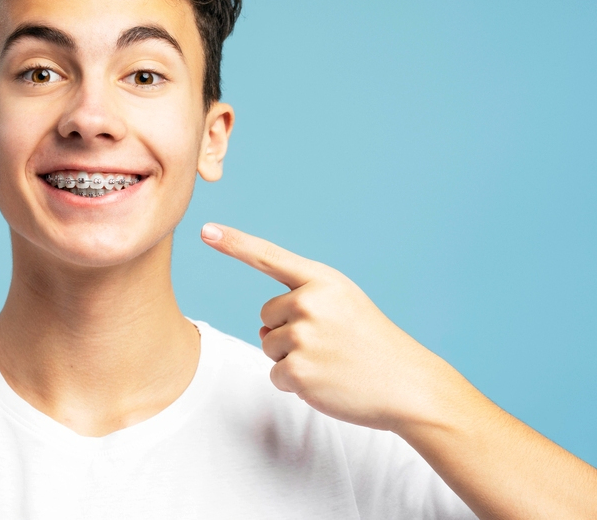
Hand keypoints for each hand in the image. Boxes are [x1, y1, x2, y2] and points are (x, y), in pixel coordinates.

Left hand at [201, 222, 456, 431]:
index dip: (234, 243)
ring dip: (292, 359)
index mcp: (322, 280)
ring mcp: (302, 337)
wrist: (409, 385)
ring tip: (331, 362)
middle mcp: (309, 302)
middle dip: (288, 332)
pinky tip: (326, 382)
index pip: (269, 257)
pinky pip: (275, 374)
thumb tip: (265, 329)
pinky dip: (295, 384)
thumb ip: (303, 301)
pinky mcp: (297, 370)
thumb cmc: (373, 345)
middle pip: (266, 316)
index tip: (205, 230)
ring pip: (268, 346)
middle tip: (329, 344)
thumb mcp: (345, 304)